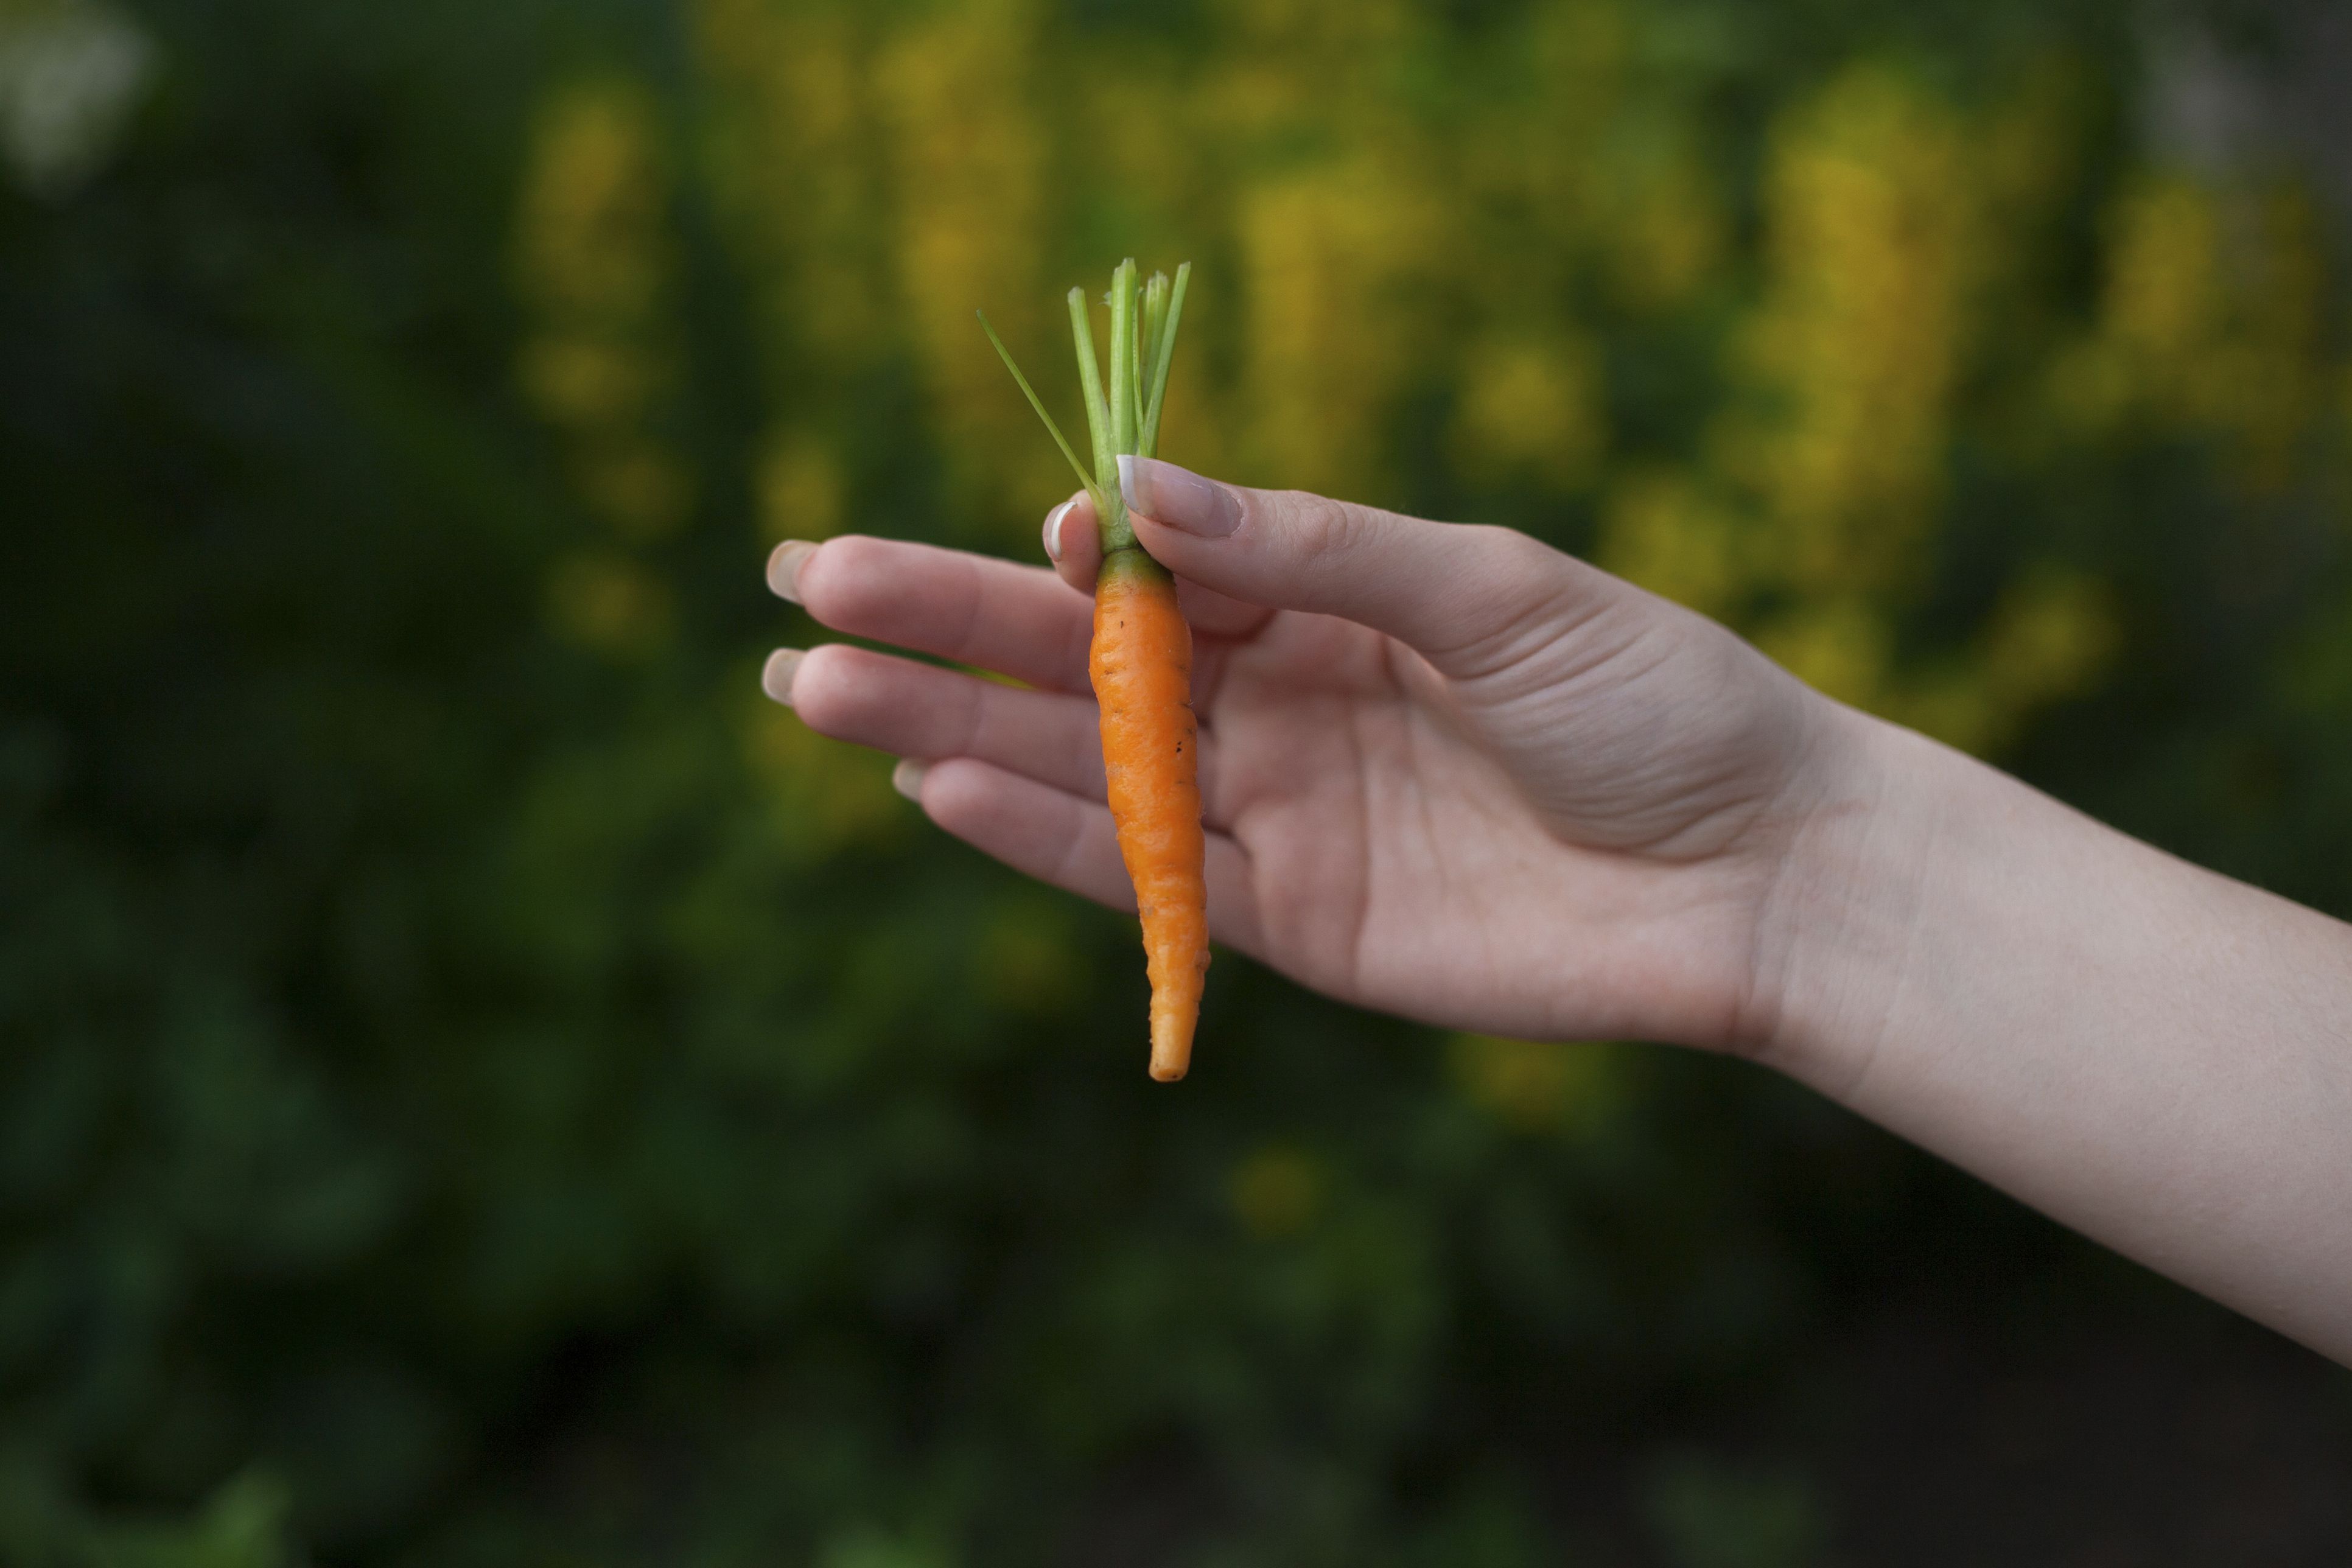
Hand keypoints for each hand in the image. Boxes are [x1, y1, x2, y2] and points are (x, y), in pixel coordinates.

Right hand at [763, 459, 1850, 1051]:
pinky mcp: (1292, 922)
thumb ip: (1318, 548)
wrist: (1759, 874)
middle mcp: (1281, 700)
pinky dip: (1043, 835)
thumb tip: (1136, 491)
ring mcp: (1276, 812)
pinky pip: (1144, 877)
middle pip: (1080, 660)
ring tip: (812, 686)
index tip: (1039, 536)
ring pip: (1082, 765)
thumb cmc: (1656, 701)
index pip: (1159, 564)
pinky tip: (938, 786)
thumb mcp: (1493, 591)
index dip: (1077, 549)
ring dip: (946, 727)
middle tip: (801, 583)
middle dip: (939, 622)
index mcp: (1329, 599)